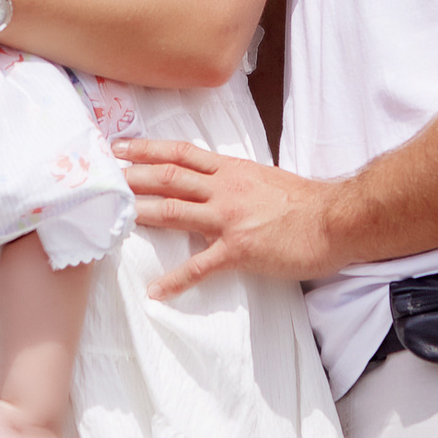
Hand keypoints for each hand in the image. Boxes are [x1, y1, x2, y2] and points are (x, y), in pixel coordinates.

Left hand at [114, 138, 347, 297]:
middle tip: (104, 176)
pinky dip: (176, 280)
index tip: (121, 146)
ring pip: (175, 212)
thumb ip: (236, 180)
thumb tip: (216, 181)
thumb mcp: (264, 178)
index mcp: (231, 170)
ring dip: (142, 213)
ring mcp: (229, 218)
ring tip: (115, 216)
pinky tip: (157, 290)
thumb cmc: (305, 202)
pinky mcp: (238, 249)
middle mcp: (224, 188)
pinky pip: (200, 266)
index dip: (148, 149)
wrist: (334, 220)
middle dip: (133, 175)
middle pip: (169, 176)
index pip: (181, 153)